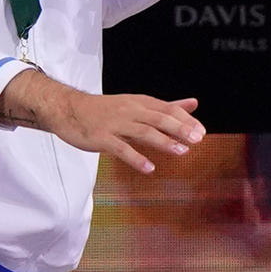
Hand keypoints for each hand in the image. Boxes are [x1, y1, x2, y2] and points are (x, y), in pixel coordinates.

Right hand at [12, 71, 205, 172]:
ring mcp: (115, 124)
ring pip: (143, 131)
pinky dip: (136, 158)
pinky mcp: (101, 138)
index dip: (185, 120)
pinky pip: (121, 149)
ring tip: (181, 151)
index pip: (167, 109)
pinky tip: (149, 168)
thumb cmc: (106, 109)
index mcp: (139, 102)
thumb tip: (193, 104)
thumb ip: (165, 107)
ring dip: (163, 141)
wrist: (68, 109)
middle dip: (179, 128)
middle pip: (158, 118)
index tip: (201, 132)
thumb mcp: (137, 104)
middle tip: (198, 139)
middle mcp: (129, 110)